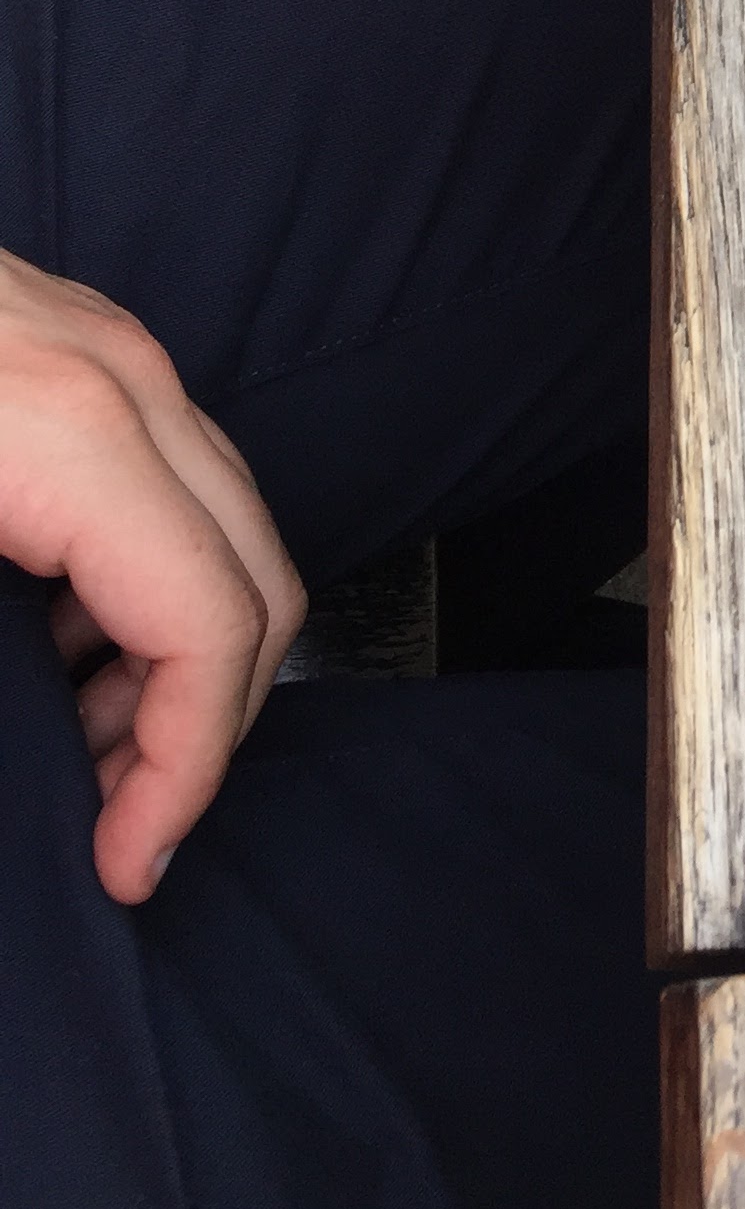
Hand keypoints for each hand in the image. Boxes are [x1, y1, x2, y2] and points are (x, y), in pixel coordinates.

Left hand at [0, 250, 304, 904]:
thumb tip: (9, 786)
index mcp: (72, 438)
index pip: (210, 622)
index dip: (183, 768)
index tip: (121, 862)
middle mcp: (126, 385)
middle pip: (256, 577)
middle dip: (200, 727)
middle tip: (111, 823)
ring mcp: (114, 353)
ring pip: (228, 530)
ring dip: (179, 658)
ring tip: (78, 747)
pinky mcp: (84, 347)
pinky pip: (176, 484)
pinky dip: (148, 585)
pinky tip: (47, 642)